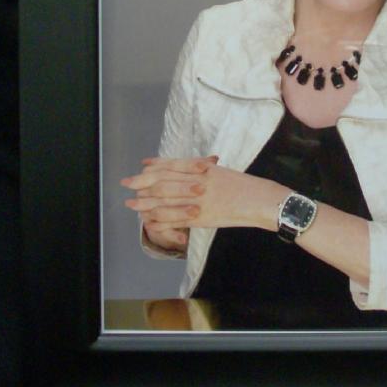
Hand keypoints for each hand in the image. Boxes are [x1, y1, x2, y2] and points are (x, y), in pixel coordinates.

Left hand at [121, 156, 284, 235]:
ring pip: (166, 201)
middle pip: (164, 181)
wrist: (260, 200)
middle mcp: (198, 182)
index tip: (142, 166)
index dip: (155, 165)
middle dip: (143, 183)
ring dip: (146, 203)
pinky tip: (150, 222)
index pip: (173, 165)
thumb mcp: (222, 172)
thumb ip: (204, 170)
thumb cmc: (244, 186)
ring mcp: (199, 200)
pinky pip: (176, 219)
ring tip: (132, 204)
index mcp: (203, 168)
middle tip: (127, 184)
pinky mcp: (202, 217)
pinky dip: (161, 221)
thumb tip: (189, 168)